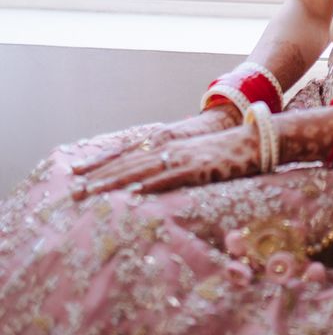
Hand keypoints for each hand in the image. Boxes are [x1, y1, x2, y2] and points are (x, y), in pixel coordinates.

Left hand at [72, 121, 261, 198]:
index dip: (101, 163)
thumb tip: (149, 182)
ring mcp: (183, 157)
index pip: (127, 153)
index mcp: (168, 144)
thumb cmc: (226, 153)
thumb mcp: (193, 158)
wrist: (257, 140)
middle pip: (128, 162)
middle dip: (98, 177)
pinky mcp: (199, 168)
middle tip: (73, 190)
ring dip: (115, 182)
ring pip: (142, 170)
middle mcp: (170, 147)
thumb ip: (172, 166)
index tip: (77, 172)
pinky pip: (170, 178)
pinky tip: (133, 194)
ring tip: (91, 193)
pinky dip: (151, 185)